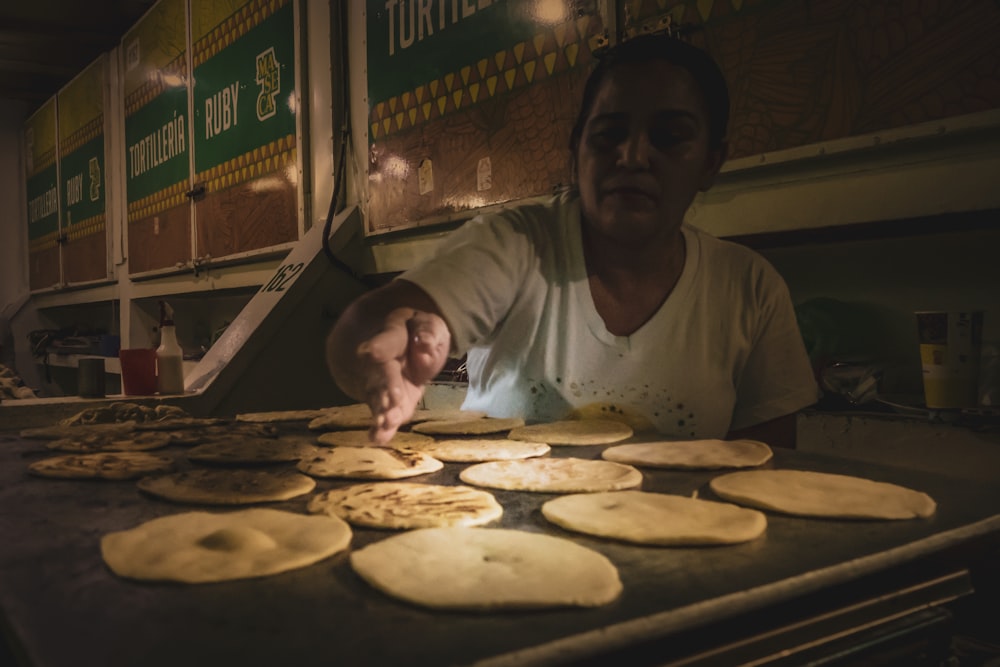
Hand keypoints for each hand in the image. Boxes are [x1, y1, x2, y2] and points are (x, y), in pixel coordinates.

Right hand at [356, 308, 449, 443]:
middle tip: (391, 401)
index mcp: (393, 335)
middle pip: (381, 374)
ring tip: (386, 423)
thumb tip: (425, 345)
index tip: (370, 353)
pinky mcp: (387, 404)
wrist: (404, 346)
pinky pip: (382, 415)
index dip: (378, 347)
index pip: (386, 340)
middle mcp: (380, 361)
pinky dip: (380, 428)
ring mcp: (381, 384)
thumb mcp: (431, 325)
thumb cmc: (419, 332)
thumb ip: (429, 333)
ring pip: (378, 397)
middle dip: (385, 387)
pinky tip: (378, 438)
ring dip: (382, 411)